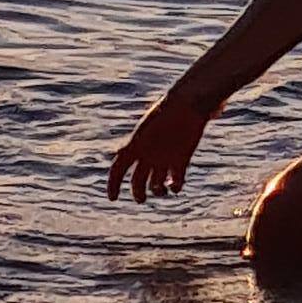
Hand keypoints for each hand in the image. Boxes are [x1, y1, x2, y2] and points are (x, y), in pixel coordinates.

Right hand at [106, 80, 216, 204]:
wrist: (188, 103)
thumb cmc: (166, 111)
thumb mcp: (146, 126)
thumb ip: (134, 141)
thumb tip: (118, 153)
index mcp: (136, 145)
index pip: (119, 167)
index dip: (113, 183)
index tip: (113, 198)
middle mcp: (149, 154)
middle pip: (138, 180)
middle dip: (138, 192)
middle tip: (141, 199)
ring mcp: (165, 158)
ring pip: (156, 183)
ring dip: (157, 191)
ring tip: (161, 189)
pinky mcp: (181, 160)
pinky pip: (176, 181)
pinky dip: (174, 187)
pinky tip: (174, 184)